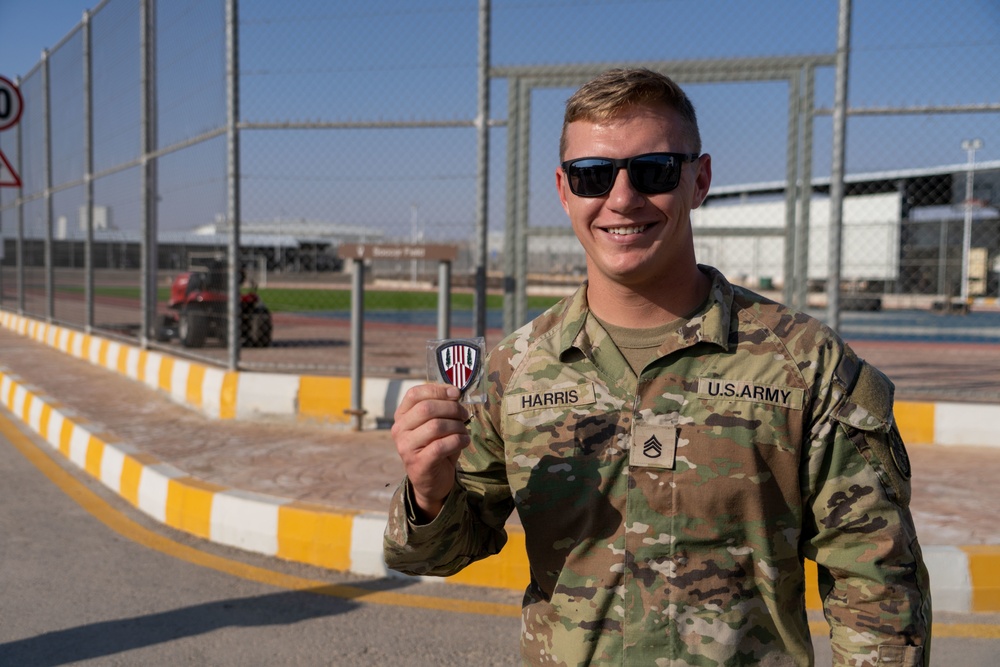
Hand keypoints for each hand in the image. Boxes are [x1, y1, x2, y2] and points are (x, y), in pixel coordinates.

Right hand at [391, 383, 470, 520]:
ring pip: (436, 426)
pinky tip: (464, 441)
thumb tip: (455, 392)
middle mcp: (399, 430)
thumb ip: (441, 407)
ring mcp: (406, 448)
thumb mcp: (436, 424)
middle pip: (426, 408)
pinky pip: (441, 446)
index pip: (415, 394)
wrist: (432, 481)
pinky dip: (458, 441)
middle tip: (464, 415)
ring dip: (457, 426)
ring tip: (463, 431)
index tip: (456, 393)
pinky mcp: (418, 463)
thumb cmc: (436, 447)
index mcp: (402, 416)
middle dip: (451, 408)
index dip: (438, 390)